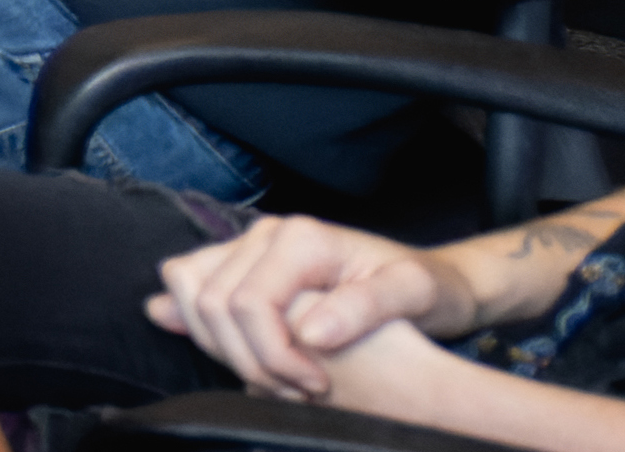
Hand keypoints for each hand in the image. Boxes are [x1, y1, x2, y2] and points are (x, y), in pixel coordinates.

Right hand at [151, 214, 474, 400]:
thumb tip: (312, 334)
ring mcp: (249, 248)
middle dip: (250, 361)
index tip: (316, 386)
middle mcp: (265, 234)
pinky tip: (240, 352)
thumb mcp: (414, 294)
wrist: (433, 278)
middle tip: (300, 391)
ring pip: (191, 295)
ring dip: (226, 349)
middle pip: (212, 304)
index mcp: (301, 238)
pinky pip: (192, 288)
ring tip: (281, 377)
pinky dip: (203, 326)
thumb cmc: (428, 287)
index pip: (247, 303)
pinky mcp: (243, 265)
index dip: (272, 356)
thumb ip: (364, 307)